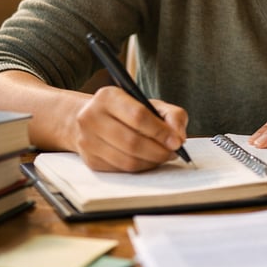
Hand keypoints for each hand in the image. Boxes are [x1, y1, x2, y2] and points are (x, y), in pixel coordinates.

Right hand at [71, 86, 188, 171]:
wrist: (91, 119)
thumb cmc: (127, 111)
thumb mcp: (150, 103)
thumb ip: (172, 115)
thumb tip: (179, 137)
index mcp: (108, 97)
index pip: (138, 116)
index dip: (160, 132)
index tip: (177, 141)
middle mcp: (91, 117)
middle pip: (132, 142)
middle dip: (158, 151)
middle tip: (173, 153)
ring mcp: (87, 141)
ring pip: (127, 160)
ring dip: (151, 162)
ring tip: (163, 157)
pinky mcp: (90, 160)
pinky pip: (121, 169)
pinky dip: (140, 168)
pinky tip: (148, 160)